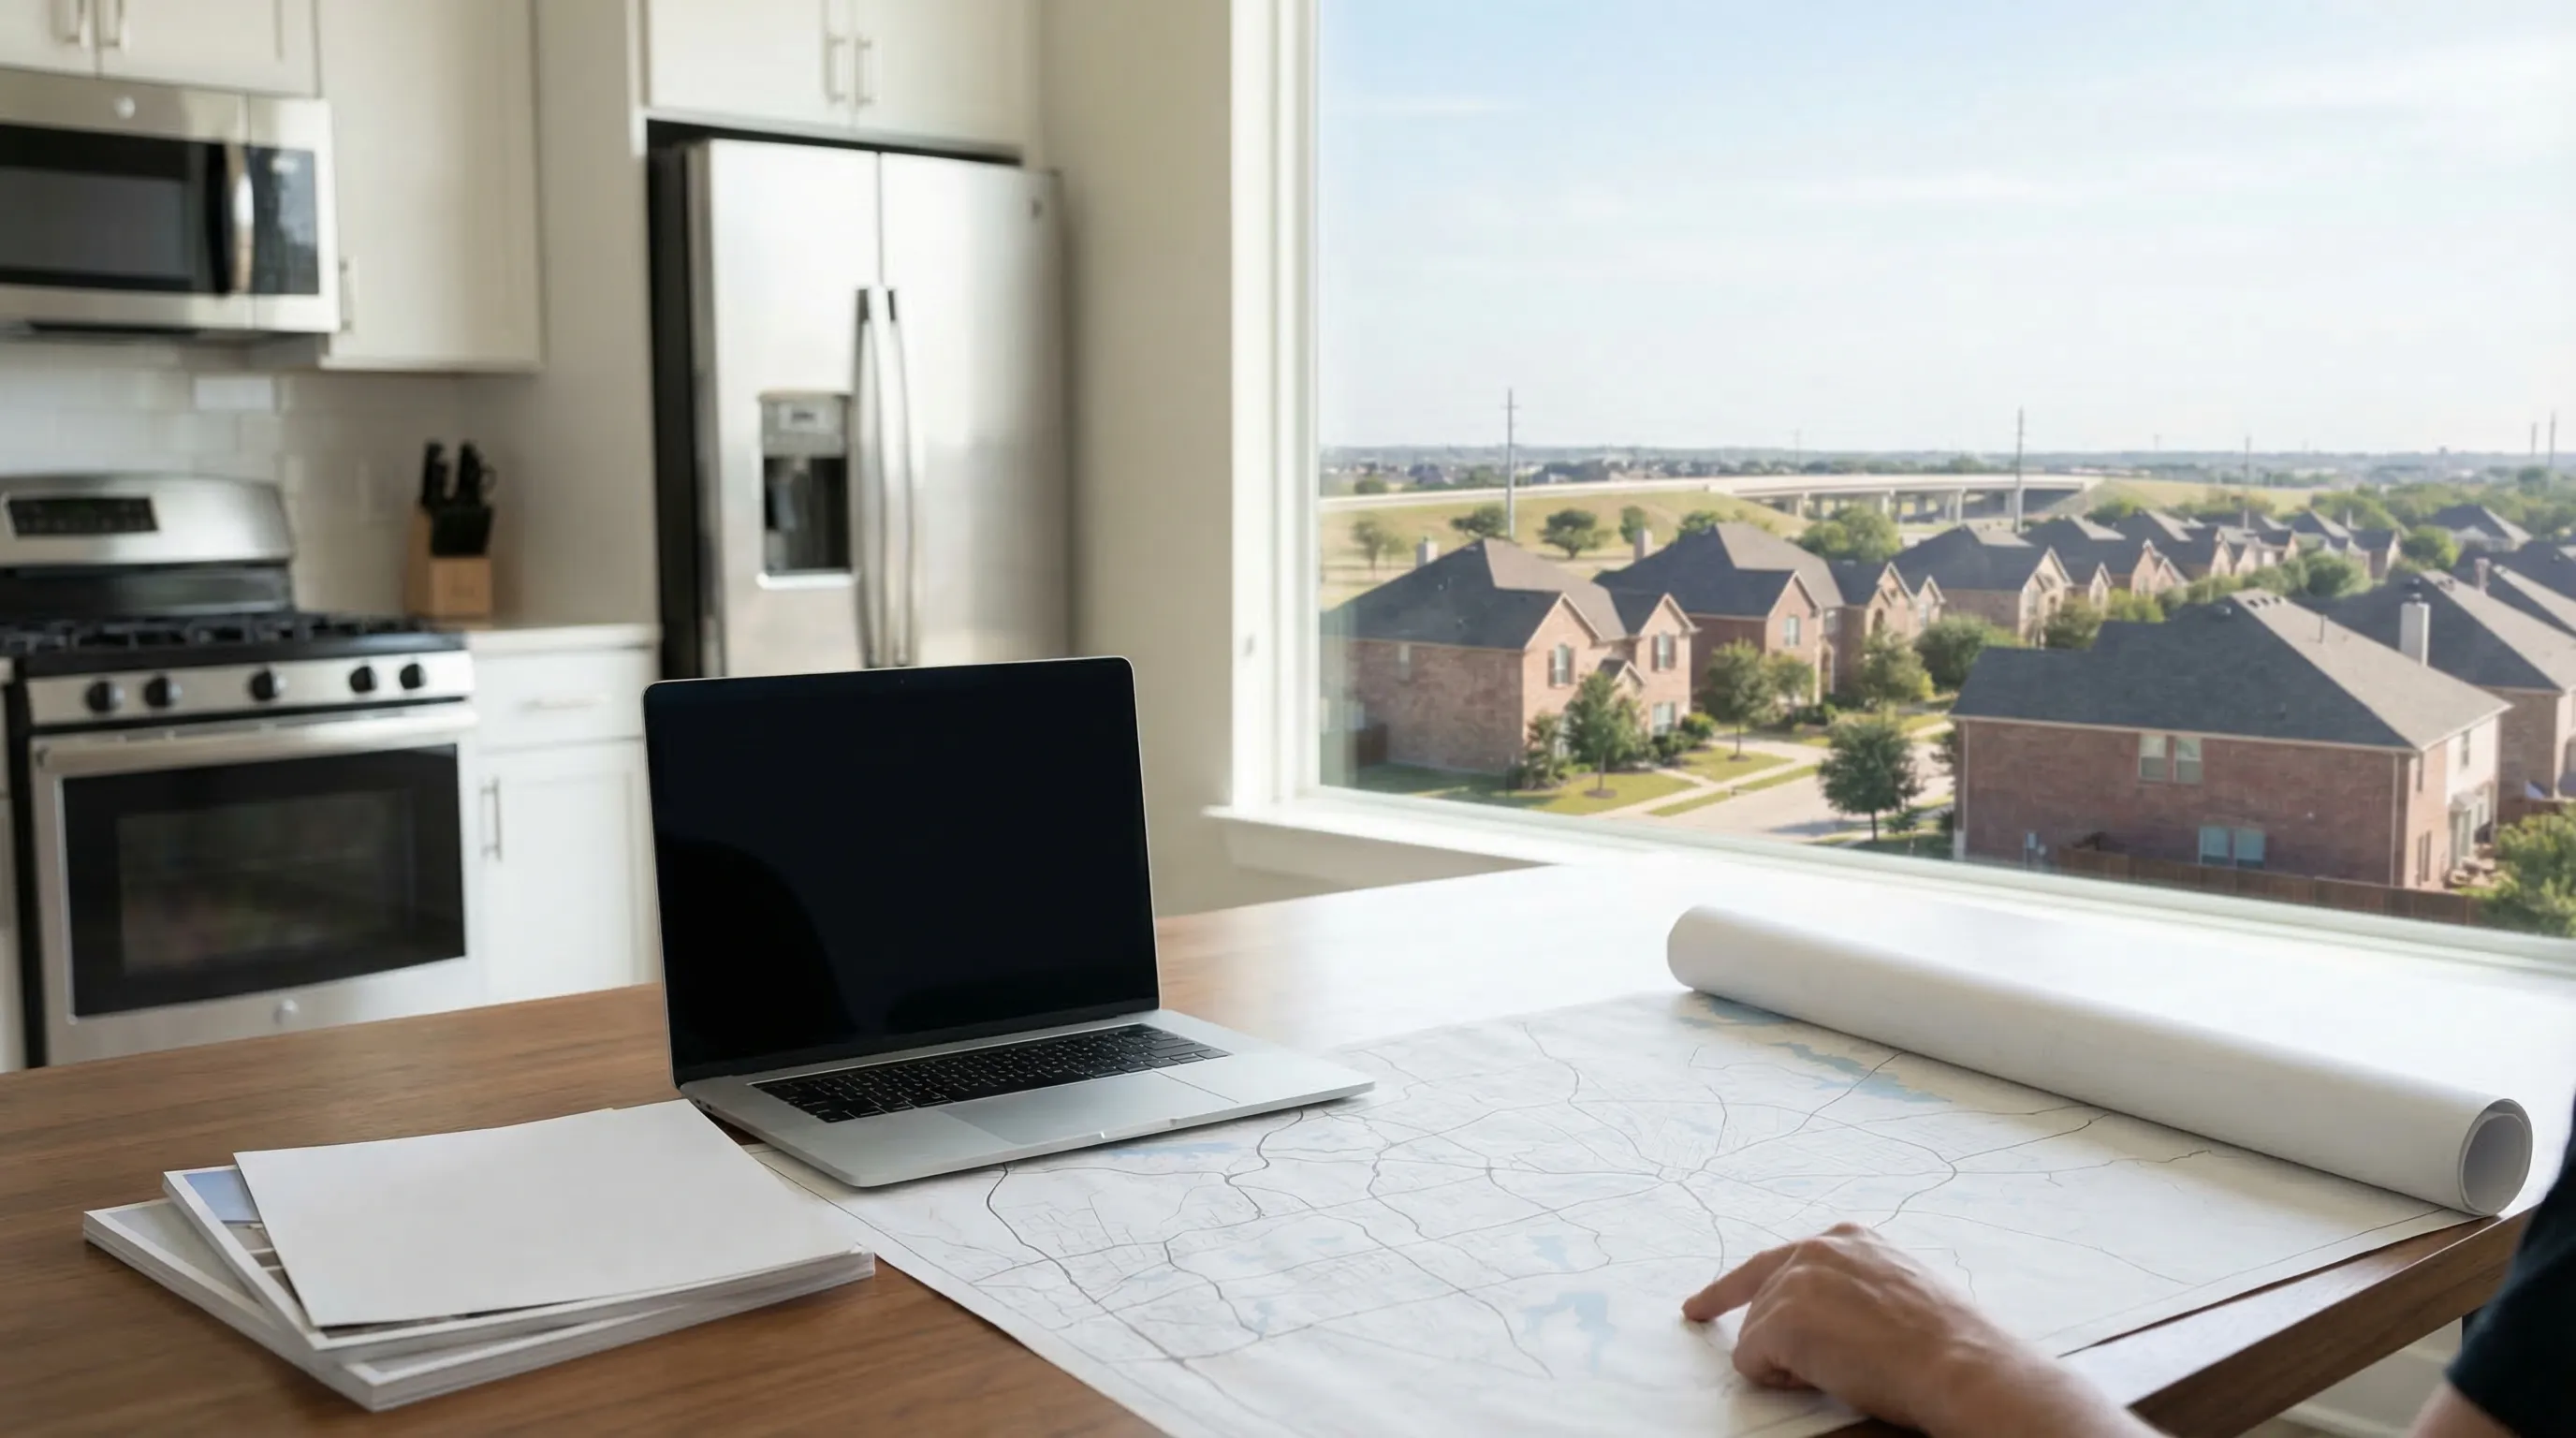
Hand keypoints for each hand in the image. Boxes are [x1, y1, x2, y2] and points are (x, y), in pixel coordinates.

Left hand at [1681, 1222, 2152, 1437]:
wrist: (1962, 1365)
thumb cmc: (1948, 1343)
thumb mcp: (1901, 1290)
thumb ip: (1855, 1288)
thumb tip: (1830, 1318)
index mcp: (1848, 1238)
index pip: (1776, 1261)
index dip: (1732, 1290)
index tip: (1699, 1306)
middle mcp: (1815, 1248)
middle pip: (1759, 1300)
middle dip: (1769, 1338)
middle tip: (1785, 1356)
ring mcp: (1795, 1280)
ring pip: (1755, 1335)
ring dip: (1789, 1363)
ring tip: (1846, 1371)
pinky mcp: (1781, 1318)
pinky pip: (1750, 1361)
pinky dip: (1777, 1380)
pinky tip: (1825, 1378)